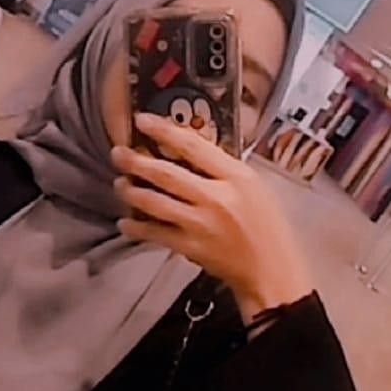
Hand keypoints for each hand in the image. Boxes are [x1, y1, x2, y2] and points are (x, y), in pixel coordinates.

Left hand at [111, 114, 312, 319]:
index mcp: (236, 176)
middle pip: (166, 173)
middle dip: (135, 162)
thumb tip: (187, 150)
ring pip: (155, 202)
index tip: (141, 120)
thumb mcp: (254, 187)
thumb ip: (223, 169)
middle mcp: (217, 197)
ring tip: (119, 184)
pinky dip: (137, 228)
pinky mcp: (191, 248)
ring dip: (131, 192)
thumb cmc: (267, 225)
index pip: (193, 146)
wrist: (272, 270)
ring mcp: (202, 224)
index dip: (163, 131)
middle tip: (117, 153)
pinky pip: (156, 234)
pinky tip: (125, 223)